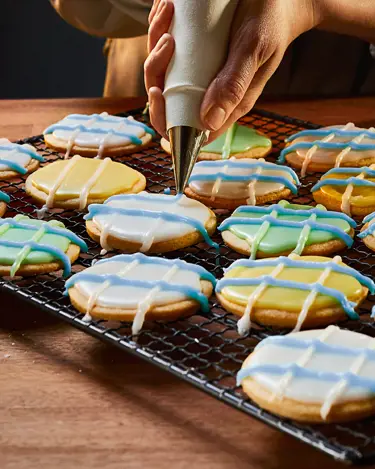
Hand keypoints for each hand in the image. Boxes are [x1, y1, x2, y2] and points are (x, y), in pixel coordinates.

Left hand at [145, 0, 318, 141]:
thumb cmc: (272, 23)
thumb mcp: (254, 51)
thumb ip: (234, 86)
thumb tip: (208, 123)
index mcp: (226, 103)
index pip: (188, 128)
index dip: (164, 118)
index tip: (158, 91)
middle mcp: (210, 90)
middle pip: (168, 98)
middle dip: (156, 71)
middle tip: (167, 41)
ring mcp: (202, 71)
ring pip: (164, 71)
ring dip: (157, 43)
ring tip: (169, 15)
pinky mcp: (197, 52)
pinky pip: (169, 49)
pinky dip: (162, 28)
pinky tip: (170, 10)